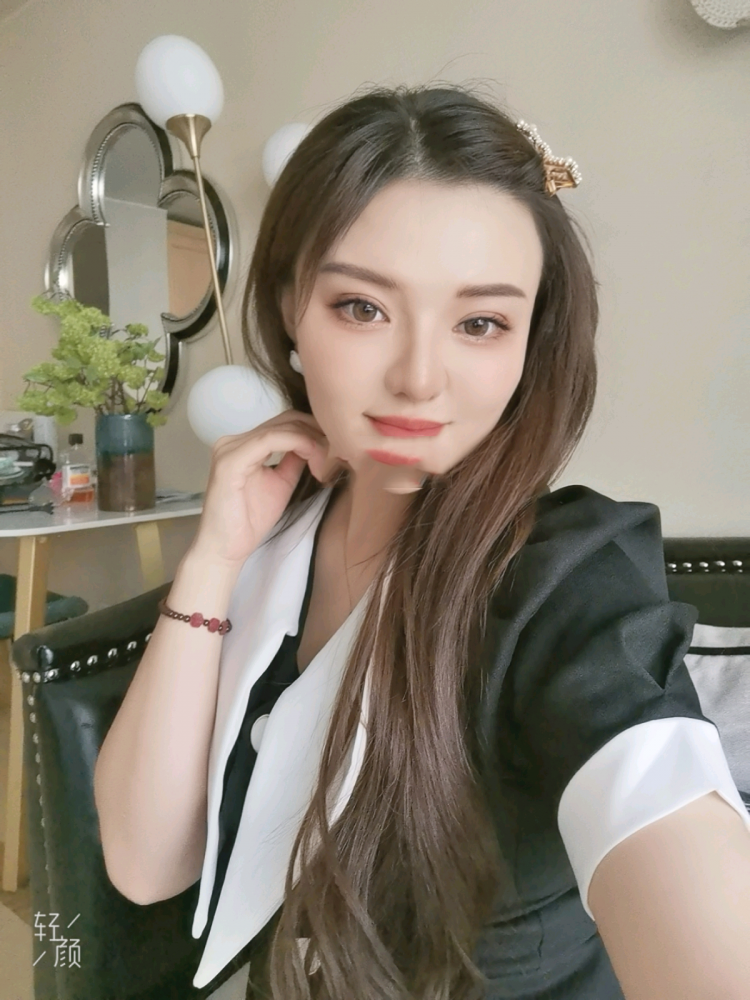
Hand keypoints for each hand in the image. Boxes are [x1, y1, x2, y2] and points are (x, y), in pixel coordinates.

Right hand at [187, 410, 341, 567]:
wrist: (225, 549)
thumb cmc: (248, 522)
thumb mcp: (281, 483)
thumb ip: (294, 461)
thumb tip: (316, 444)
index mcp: (244, 444)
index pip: (285, 423)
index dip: (316, 430)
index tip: (339, 447)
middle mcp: (233, 440)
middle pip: (285, 420)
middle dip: (317, 432)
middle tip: (340, 450)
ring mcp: (230, 448)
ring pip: (282, 428)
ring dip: (312, 440)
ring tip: (330, 459)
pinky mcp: (231, 460)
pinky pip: (271, 440)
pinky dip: (299, 445)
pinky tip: (316, 462)